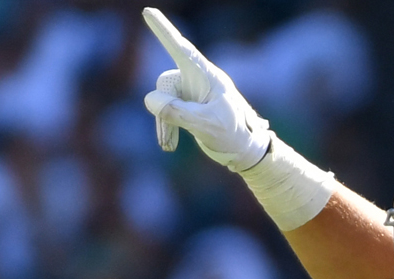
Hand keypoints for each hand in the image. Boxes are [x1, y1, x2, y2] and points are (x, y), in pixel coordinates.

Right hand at [141, 7, 270, 171]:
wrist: (245, 150)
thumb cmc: (233, 134)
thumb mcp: (205, 125)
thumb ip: (177, 112)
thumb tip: (150, 100)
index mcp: (208, 76)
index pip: (181, 49)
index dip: (164, 30)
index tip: (148, 11)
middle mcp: (197, 79)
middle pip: (165, 84)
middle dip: (164, 109)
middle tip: (171, 137)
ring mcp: (190, 92)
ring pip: (161, 99)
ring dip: (163, 122)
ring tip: (170, 145)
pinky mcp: (186, 104)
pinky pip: (164, 109)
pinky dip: (164, 126)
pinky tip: (170, 144)